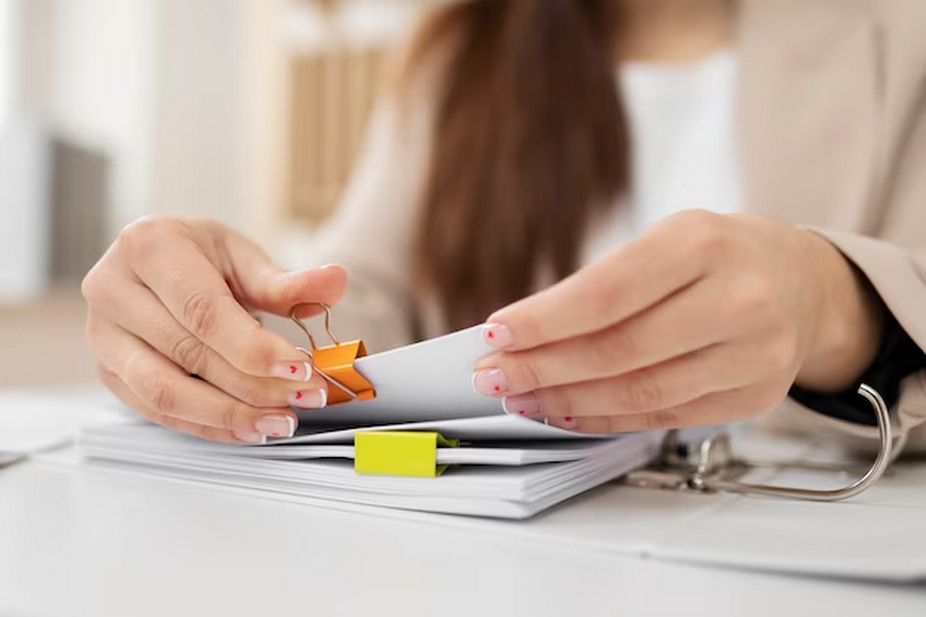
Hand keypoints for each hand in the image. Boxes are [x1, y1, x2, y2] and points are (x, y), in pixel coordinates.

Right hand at [83, 216, 346, 442]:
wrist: (160, 266)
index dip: (254, 348)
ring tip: (280, 421)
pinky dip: (208, 426)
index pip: (203, 310)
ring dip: (229, 414)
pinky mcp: (108, 371)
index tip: (301, 369)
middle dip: (254, 385)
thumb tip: (334, 282)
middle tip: (305, 397)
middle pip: (188, 353)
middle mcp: (113, 289)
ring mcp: (103, 334)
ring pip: (165, 392)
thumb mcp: (243, 257)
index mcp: (148, 246)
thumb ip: (287, 281)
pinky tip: (249, 428)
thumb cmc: (200, 257)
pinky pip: (157, 411)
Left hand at [472, 210, 883, 432]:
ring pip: (638, 392)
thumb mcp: (666, 240)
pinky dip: (606, 418)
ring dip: (566, 401)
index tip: (494, 336)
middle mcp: (737, 299)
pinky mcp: (755, 396)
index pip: (606, 293)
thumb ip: (603, 286)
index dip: (544, 322)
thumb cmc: (718, 256)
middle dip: (542, 368)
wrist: (801, 282)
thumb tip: (521, 335)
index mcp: (703, 242)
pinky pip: (664, 417)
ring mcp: (753, 354)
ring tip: (521, 397)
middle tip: (493, 376)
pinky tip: (567, 412)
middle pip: (617, 350)